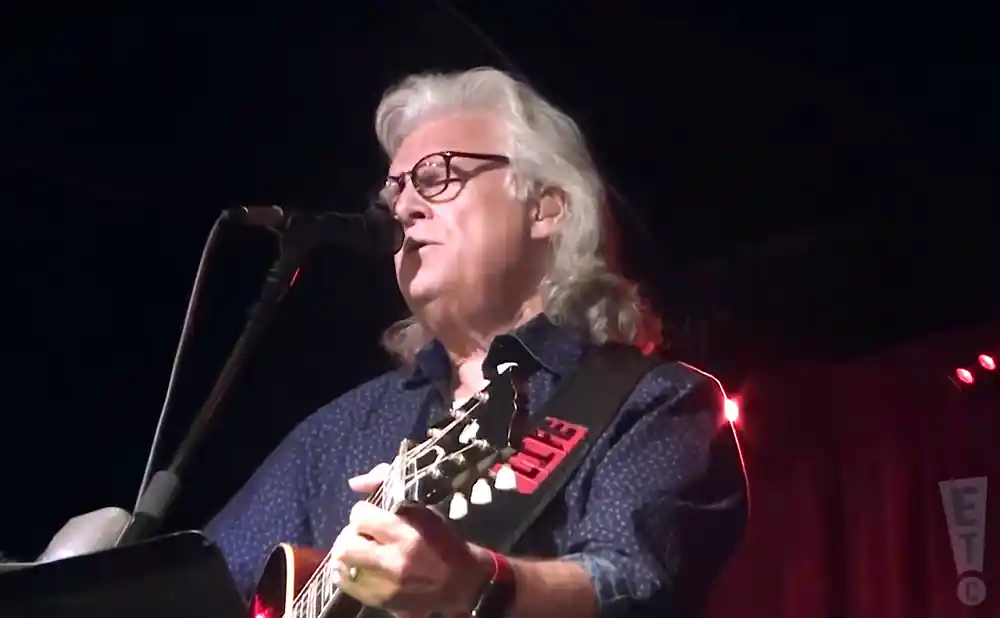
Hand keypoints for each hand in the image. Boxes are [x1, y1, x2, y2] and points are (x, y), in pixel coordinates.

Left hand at [328, 464, 491, 614]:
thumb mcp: (423, 509)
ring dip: (349, 554)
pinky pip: (347, 585)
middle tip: (363, 534)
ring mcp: (385, 587)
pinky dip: (349, 573)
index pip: (360, 517)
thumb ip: (388, 486)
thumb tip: (354, 483)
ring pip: (342, 566)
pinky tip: (362, 567)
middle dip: (351, 534)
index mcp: (406, 534)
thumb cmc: (442, 541)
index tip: (373, 515)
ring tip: (362, 551)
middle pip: (345, 544)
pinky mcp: (381, 602)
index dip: (364, 512)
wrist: (462, 583)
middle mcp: (393, 562)